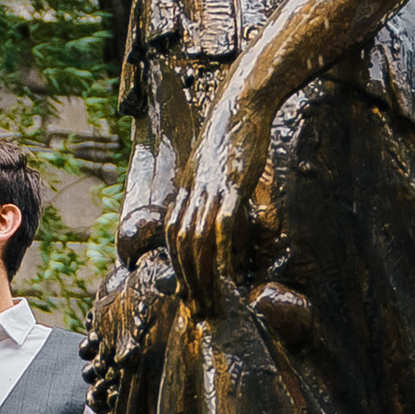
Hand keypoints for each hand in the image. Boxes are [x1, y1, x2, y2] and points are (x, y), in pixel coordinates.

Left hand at [168, 79, 273, 311]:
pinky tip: (226, 273)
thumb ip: (210, 192)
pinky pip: (223, 225)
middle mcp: (193, 194)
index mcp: (187, 191)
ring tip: (210, 302)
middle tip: (197, 309)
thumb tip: (216, 217)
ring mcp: (211, 190)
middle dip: (187, 281)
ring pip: (198, 242)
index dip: (179, 268)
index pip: (174, 238)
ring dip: (201, 276)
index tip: (187, 293)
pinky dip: (221, 252)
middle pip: (181, 246)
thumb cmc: (232, 136)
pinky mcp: (232, 185)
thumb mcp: (213, 167)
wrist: (240, 104)